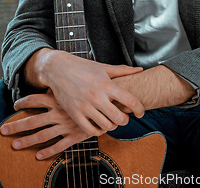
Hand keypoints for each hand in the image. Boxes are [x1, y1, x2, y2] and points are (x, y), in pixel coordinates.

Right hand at [1, 49, 144, 158]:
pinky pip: (90, 131)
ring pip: (106, 126)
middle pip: (119, 118)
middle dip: (125, 120)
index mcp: (107, 84)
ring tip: (112, 121)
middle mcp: (97, 96)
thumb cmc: (83, 67)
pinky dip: (98, 131)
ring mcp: (85, 106)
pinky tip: (99, 125)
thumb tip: (139, 69)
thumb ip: (122, 70)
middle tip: (124, 117)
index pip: (130, 101)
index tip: (141, 112)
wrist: (58, 69)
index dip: (140, 109)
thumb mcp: (103, 67)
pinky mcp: (75, 114)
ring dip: (112, 126)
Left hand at [1, 90, 90, 159]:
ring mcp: (65, 125)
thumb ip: (62, 86)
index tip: (15, 105)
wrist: (109, 101)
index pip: (34, 100)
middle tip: (4, 131)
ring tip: (15, 145)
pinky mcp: (74, 135)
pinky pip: (58, 145)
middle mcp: (58, 113)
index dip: (23, 103)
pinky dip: (48, 151)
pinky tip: (38, 155)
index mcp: (57, 99)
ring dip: (27, 141)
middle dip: (16, 126)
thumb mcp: (75, 84)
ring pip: (41, 135)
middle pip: (32, 121)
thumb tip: (52, 83)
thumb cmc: (92, 90)